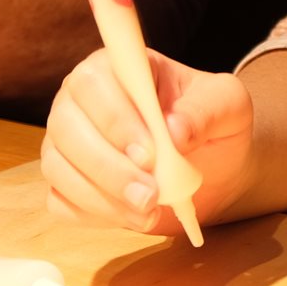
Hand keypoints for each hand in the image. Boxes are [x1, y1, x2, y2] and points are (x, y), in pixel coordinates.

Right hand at [43, 47, 253, 232]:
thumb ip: (206, 109)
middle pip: (66, 127)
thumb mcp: (228, 105)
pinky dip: (93, 214)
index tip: (150, 154)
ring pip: (58, 168)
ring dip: (102, 196)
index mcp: (117, 69)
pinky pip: (60, 201)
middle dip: (109, 167)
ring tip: (148, 211)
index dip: (116, 120)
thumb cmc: (214, 124)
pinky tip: (131, 216)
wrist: (214, 167)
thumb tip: (175, 129)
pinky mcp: (65, 182)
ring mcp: (67, 143)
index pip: (94, 83)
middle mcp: (81, 101)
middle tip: (151, 194)